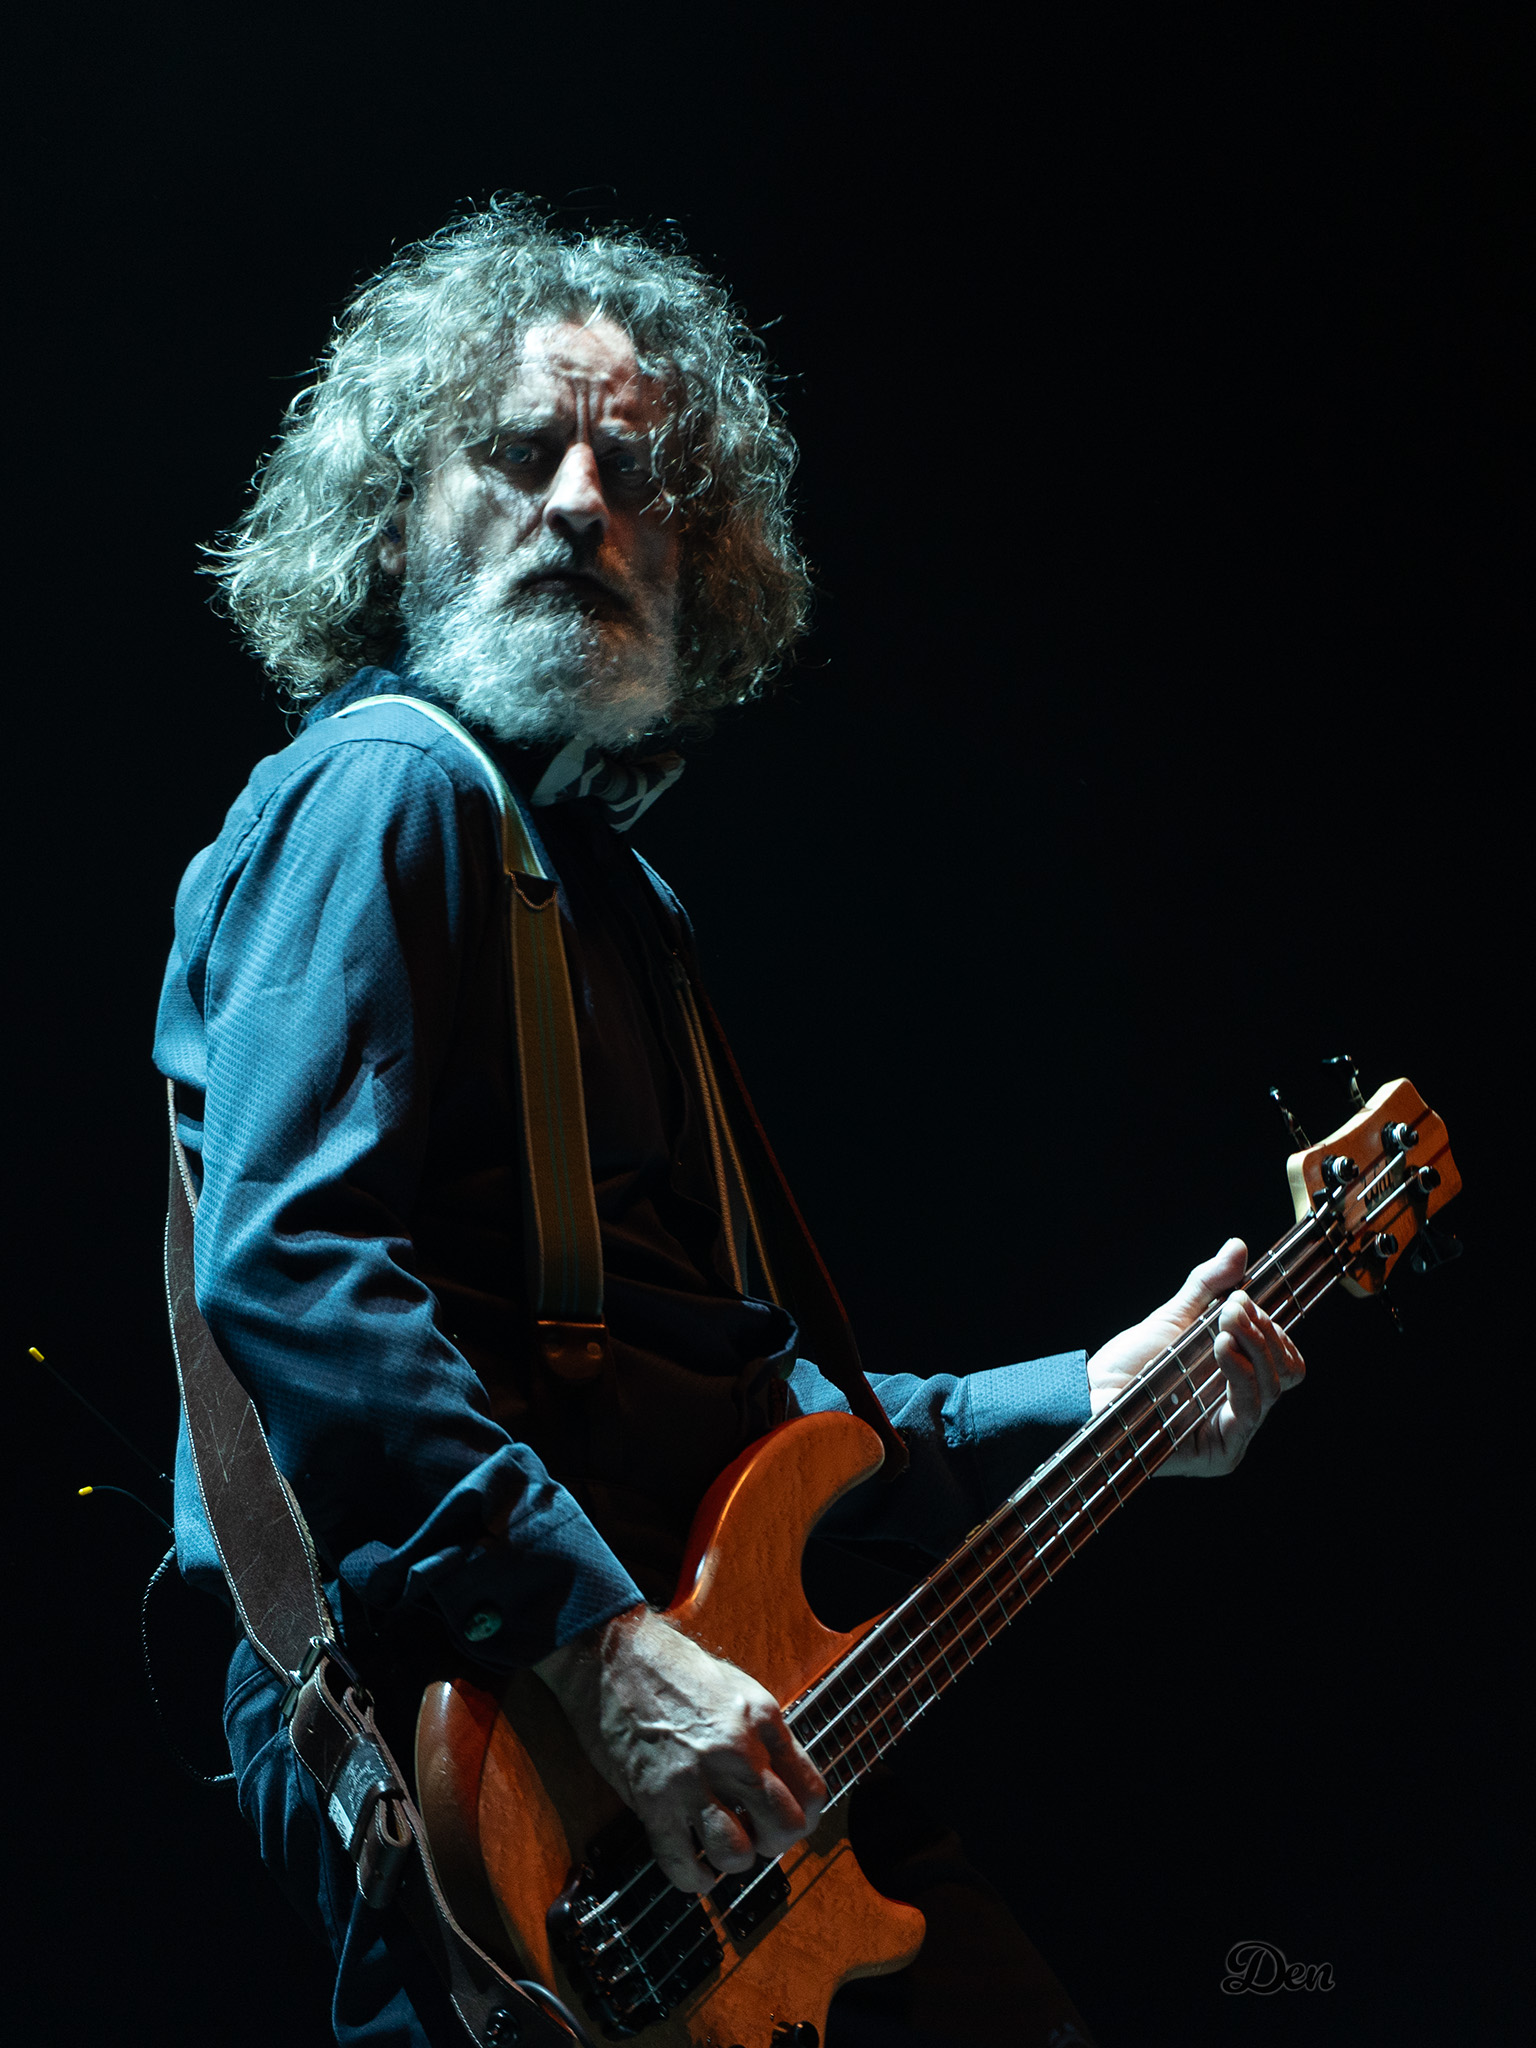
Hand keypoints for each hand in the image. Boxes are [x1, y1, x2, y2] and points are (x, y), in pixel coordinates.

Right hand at [534, 1606, 826, 1891]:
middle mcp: (735, 1752)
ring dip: (734, 1858)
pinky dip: (693, 1878)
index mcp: (761, 1721)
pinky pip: (682, 1863)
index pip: (811, 1789)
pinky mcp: (653, 1801)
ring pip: (736, 1852)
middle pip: (784, 1826)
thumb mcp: (737, 1687)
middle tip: (758, 1834)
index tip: (793, 1817)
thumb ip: (765, 1733)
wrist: (612, 1656)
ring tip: (724, 1846)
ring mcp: (693, 1779)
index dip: (807, 1814)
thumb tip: (784, 1781)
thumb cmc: (673, 1668)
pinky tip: (696, 1870)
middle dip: (775, 1840)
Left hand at [1085, 1238, 1304, 1476]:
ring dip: (1254, 1344)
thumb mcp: (1175, 1317)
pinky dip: (1241, 1371)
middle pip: (1287, 1370)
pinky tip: (1221, 1347)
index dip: (1272, 1328)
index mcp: (1239, 1382)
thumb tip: (1238, 1246)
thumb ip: (1210, 1285)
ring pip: (1274, 1386)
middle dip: (1265, 1331)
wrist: (1091, 1394)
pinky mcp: (1221, 1452)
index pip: (1285, 1358)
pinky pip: (1250, 1409)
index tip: (1241, 1300)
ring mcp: (1234, 1433)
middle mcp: (1242, 1409)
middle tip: (1233, 1308)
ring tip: (1225, 1320)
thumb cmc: (1129, 1364)